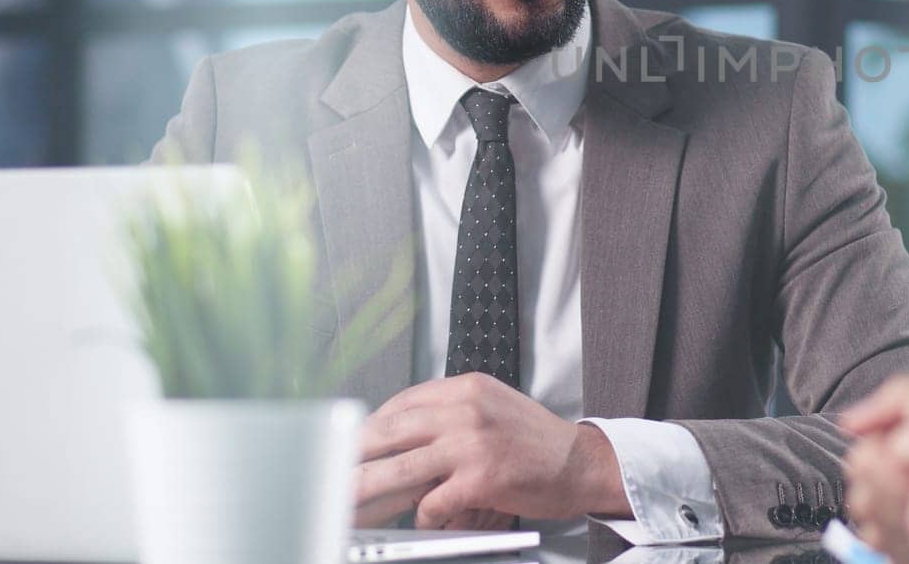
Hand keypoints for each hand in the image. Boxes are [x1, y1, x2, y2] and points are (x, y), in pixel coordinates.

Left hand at [354, 372, 630, 527]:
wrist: (581, 463)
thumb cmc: (535, 441)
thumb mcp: (491, 407)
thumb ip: (448, 414)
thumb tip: (396, 437)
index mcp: (465, 388)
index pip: (400, 404)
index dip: (368, 429)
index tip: (347, 447)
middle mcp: (465, 410)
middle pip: (389, 434)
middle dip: (352, 459)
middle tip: (327, 476)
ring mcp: (472, 443)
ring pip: (399, 471)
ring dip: (366, 495)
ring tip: (346, 508)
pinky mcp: (480, 478)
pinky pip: (432, 503)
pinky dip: (422, 518)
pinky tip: (425, 522)